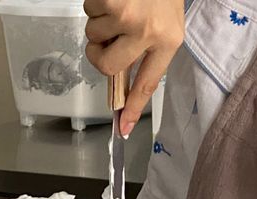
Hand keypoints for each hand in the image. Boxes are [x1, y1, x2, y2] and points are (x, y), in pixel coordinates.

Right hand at [84, 0, 183, 136]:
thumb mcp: (164, 22)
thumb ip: (145, 52)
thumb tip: (120, 82)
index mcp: (168, 41)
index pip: (147, 83)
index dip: (133, 107)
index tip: (123, 127)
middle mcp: (149, 32)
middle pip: (107, 65)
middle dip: (97, 53)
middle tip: (106, 38)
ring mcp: (128, 15)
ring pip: (93, 35)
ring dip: (99, 20)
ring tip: (118, 3)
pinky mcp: (110, 0)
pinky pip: (88, 11)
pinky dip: (95, 2)